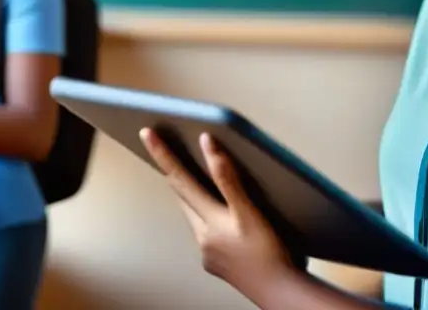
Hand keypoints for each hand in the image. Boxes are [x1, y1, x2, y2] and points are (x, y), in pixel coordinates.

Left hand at [140, 128, 296, 303]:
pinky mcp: (216, 263)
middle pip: (183, 197)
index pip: (179, 178)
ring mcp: (208, 253)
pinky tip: (222, 219)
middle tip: (166, 150)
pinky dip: (208, 219)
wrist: (280, 293)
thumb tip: (207, 145)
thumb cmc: (270, 254)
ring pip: (195, 216)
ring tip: (195, 178)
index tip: (147, 133)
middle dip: (175, 174)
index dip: (162, 154)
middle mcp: (202, 237)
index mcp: (208, 221)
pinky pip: (206, 234)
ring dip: (193, 197)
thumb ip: (227, 177)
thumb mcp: (249, 211)